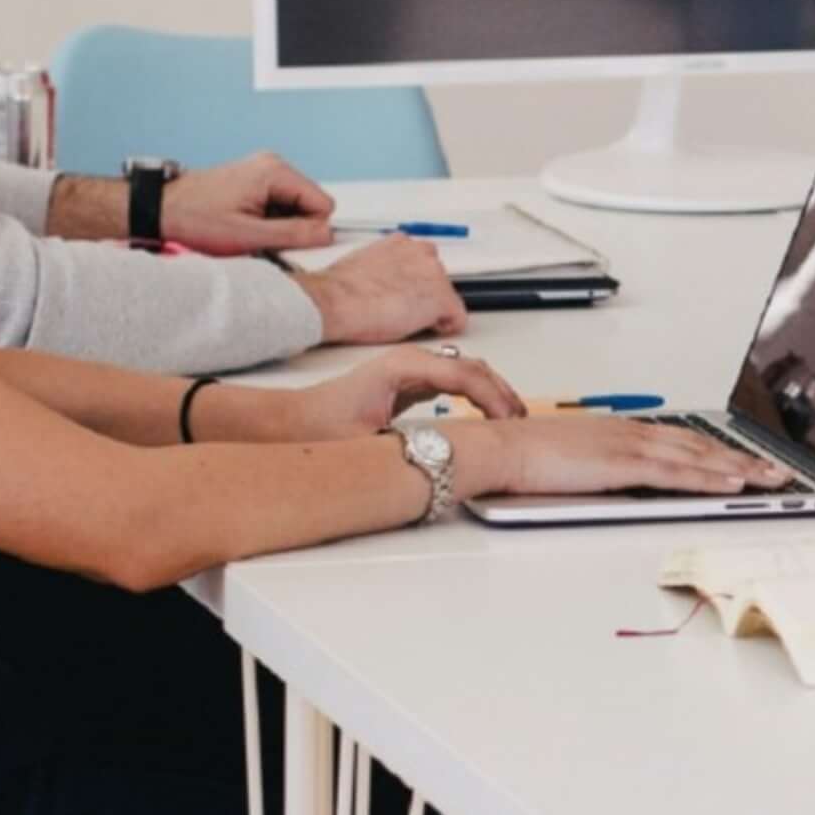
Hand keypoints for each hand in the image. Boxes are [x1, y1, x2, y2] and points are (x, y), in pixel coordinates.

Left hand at [162, 152, 336, 254]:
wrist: (159, 209)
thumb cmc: (194, 218)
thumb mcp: (248, 235)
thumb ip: (294, 234)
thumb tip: (328, 234)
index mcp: (274, 172)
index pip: (323, 204)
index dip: (309, 229)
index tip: (285, 242)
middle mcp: (272, 165)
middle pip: (310, 204)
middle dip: (292, 227)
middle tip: (260, 239)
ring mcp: (262, 171)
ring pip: (295, 207)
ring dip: (278, 226)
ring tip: (247, 232)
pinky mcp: (254, 181)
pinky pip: (279, 205)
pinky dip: (267, 220)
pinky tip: (244, 225)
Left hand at [266, 346, 522, 440]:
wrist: (294, 422)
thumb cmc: (322, 426)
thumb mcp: (370, 440)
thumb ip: (411, 442)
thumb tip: (447, 454)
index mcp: (404, 366)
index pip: (466, 374)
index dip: (494, 398)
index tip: (510, 422)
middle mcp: (411, 360)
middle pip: (474, 367)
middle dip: (502, 393)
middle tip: (521, 421)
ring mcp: (412, 367)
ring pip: (468, 371)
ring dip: (493, 392)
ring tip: (511, 418)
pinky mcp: (411, 380)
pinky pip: (456, 380)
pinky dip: (477, 394)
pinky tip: (486, 413)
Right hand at [291, 237, 465, 343]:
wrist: (334, 301)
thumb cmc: (339, 290)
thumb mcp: (362, 265)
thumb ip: (384, 267)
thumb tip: (384, 282)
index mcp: (401, 243)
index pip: (422, 262)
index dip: (416, 283)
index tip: (407, 295)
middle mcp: (422, 254)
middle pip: (438, 279)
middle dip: (425, 296)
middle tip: (405, 312)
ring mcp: (434, 276)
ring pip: (447, 298)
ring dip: (433, 311)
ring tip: (407, 321)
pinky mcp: (440, 300)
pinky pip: (457, 319)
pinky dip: (446, 327)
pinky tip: (426, 330)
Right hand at [447, 414, 794, 501]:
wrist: (496, 447)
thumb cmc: (522, 456)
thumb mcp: (571, 460)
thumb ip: (599, 468)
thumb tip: (616, 483)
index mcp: (619, 430)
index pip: (681, 440)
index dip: (716, 452)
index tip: (742, 461)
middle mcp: (631, 432)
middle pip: (699, 445)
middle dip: (741, 459)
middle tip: (774, 471)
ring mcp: (628, 446)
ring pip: (697, 456)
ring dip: (738, 468)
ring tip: (769, 480)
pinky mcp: (622, 464)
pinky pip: (676, 473)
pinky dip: (708, 478)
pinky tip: (733, 484)